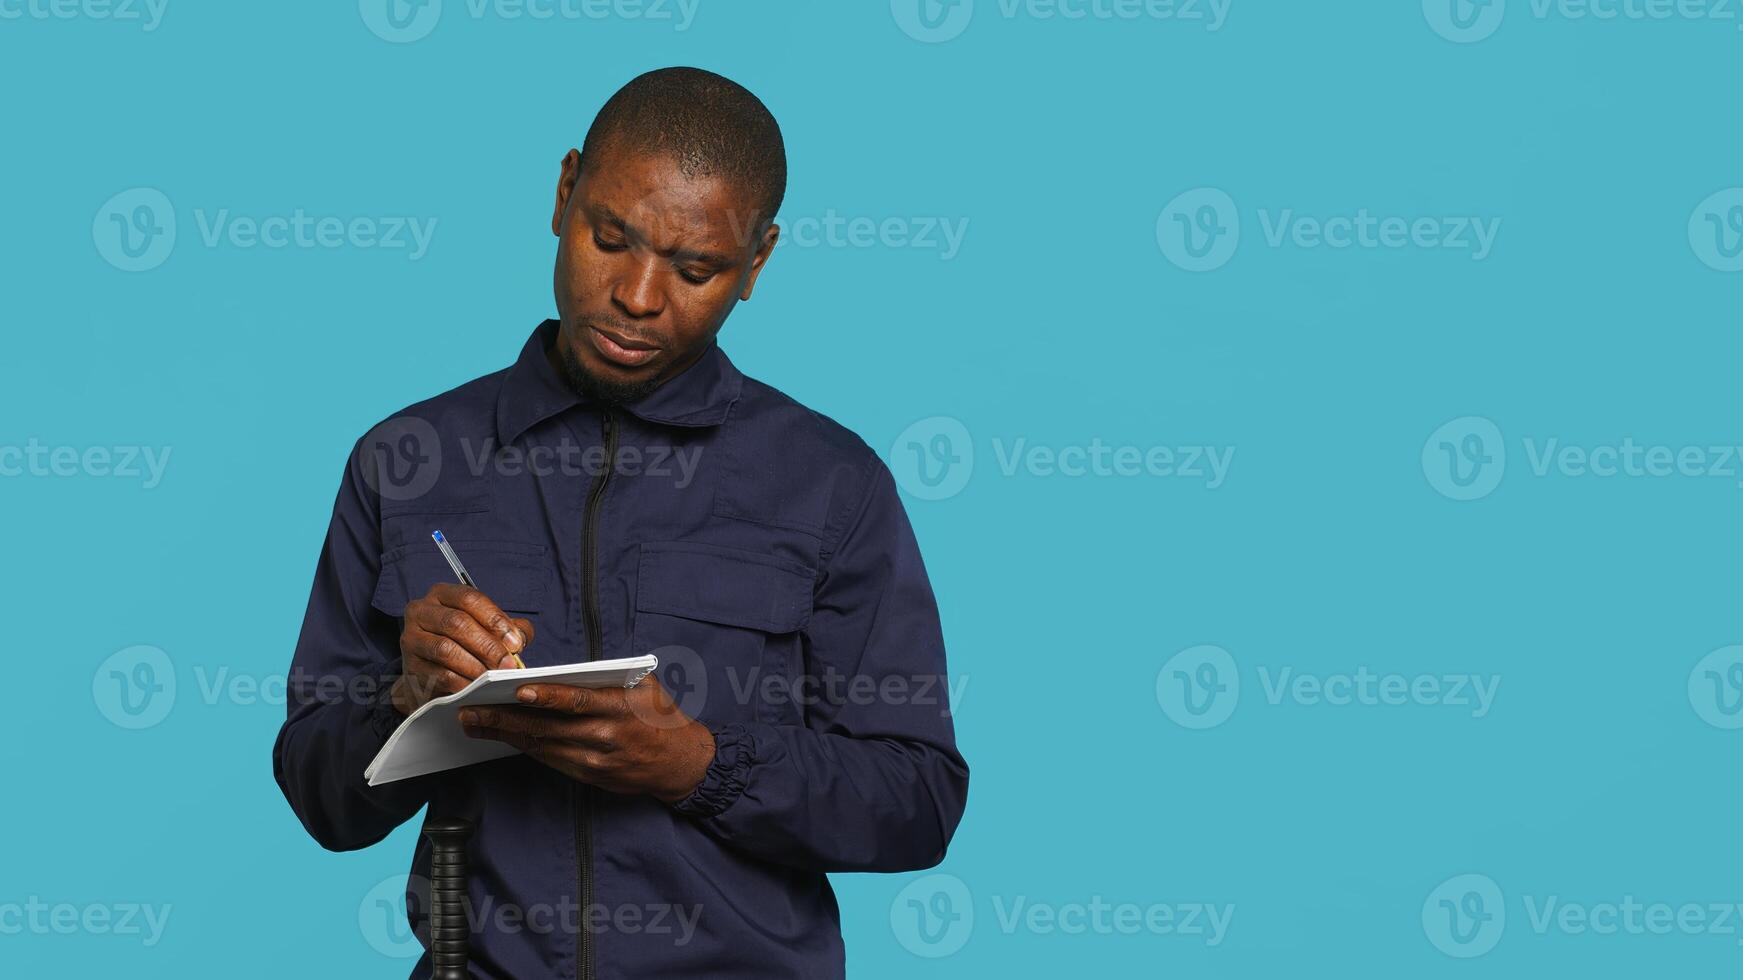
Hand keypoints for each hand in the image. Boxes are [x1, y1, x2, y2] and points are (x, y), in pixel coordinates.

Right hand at [391, 583, 531, 715]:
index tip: (515, 642)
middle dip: (487, 645)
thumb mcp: (487, 628)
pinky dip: (462, 683)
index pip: (469, 598)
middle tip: (508, 665)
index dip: (495, 619)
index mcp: (442, 594)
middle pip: (457, 623)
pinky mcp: (409, 667)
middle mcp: (421, 611)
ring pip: (445, 649)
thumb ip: (509, 627)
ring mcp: (412, 639)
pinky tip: (477, 689)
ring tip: (495, 678)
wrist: (432, 675)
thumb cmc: (465, 644)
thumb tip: (519, 638)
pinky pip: (438, 674)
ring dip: (475, 665)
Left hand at [457, 674, 715, 804]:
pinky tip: (503, 737)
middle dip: (505, 719)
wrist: (680, 764)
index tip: (516, 690)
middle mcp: (606, 737)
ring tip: (475, 722)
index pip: (578, 701)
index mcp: (621, 708)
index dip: (546, 697)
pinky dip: (524, 747)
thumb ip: (608, 680)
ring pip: (542, 746)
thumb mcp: (645, 687)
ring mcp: (595, 760)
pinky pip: (550, 759)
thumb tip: (564, 672)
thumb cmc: (661, 717)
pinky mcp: (588, 776)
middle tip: (471, 710)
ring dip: (505, 735)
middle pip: (548, 727)